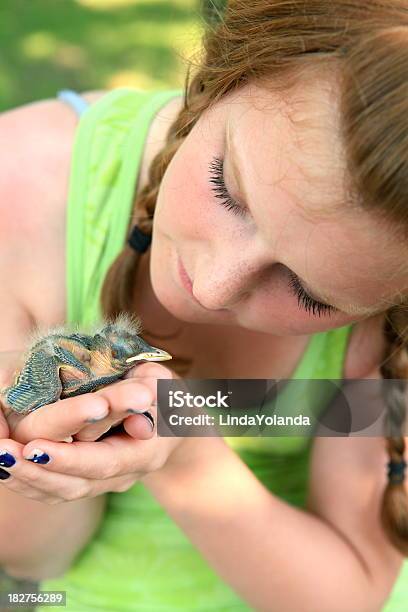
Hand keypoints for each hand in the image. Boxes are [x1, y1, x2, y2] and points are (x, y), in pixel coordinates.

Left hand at [0, 363, 184, 503]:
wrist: (170, 427)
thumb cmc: (164, 396)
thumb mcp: (163, 384)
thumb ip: (152, 386)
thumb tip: (143, 397)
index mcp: (144, 453)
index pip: (105, 462)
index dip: (70, 457)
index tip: (36, 446)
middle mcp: (124, 477)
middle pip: (77, 485)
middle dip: (37, 471)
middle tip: (3, 453)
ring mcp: (106, 484)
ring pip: (63, 493)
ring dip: (26, 479)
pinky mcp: (89, 482)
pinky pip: (56, 492)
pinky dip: (29, 482)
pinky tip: (5, 467)